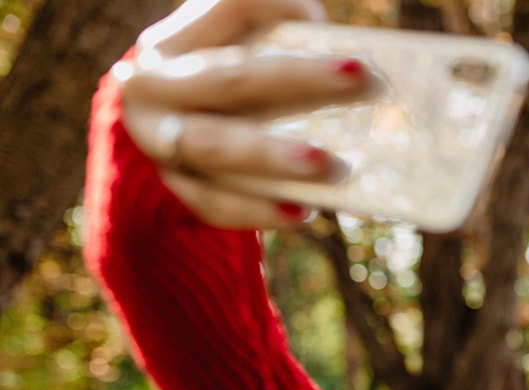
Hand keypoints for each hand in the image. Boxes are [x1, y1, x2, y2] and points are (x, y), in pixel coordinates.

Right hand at [114, 0, 368, 228]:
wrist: (165, 137)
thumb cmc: (226, 89)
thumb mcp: (238, 53)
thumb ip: (280, 43)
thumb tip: (350, 63)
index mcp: (174, 40)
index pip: (230, 8)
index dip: (278, 7)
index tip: (327, 21)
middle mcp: (154, 85)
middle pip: (230, 78)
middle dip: (298, 77)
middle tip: (358, 76)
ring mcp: (156, 138)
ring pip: (214, 145)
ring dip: (271, 155)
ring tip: (326, 163)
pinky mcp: (173, 187)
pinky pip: (214, 203)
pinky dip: (258, 210)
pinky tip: (303, 213)